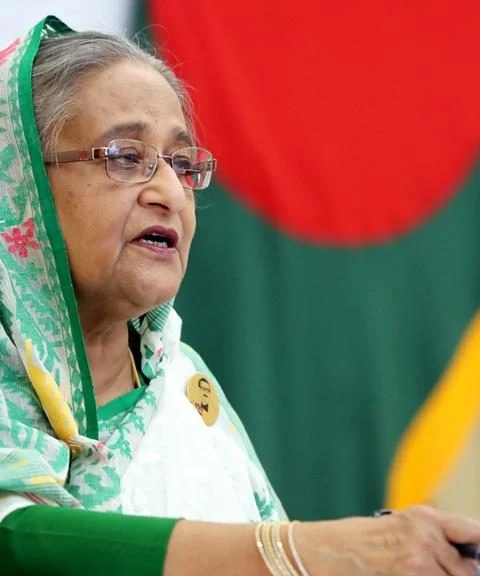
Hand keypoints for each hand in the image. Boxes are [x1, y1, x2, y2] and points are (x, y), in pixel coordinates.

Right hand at [293, 505, 479, 575]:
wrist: (331, 551)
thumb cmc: (364, 539)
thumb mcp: (401, 526)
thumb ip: (435, 536)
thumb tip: (470, 557)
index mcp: (425, 518)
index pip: (474, 531)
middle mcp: (425, 538)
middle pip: (468, 570)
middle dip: (460, 574)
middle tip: (438, 569)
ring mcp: (418, 564)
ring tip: (415, 569)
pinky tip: (403, 574)